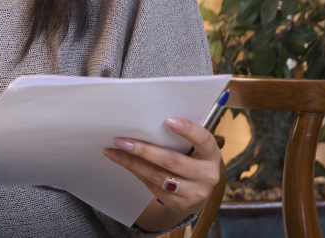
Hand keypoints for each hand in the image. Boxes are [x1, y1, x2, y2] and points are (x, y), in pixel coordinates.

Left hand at [103, 118, 220, 216]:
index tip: (168, 120)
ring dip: (132, 162)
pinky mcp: (179, 203)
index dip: (188, 131)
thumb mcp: (193, 148)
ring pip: (158, 176)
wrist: (197, 192)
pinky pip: (152, 185)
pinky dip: (136, 171)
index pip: (204, 140)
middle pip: (172, 161)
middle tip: (121, 140)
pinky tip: (123, 162)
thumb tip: (143, 123)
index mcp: (211, 154)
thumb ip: (178, 138)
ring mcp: (194, 192)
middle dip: (143, 150)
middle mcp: (207, 175)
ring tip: (113, 151)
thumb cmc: (191, 160)